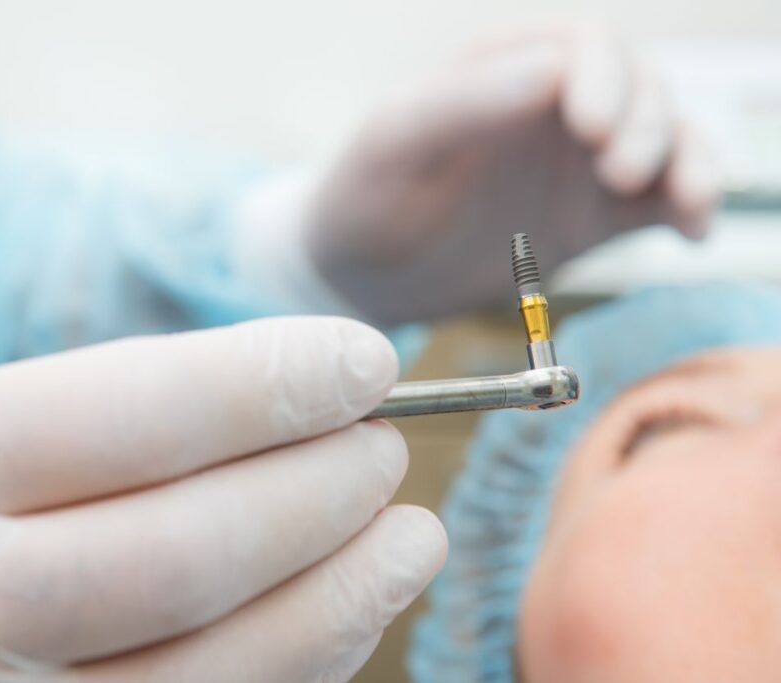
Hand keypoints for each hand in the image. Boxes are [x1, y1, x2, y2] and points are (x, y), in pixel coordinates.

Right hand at [0, 317, 445, 681]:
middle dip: (324, 492)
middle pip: (193, 548)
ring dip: (343, 598)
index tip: (362, 362)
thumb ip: (62, 434)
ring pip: (218, 666)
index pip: (135, 414)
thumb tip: (260, 407)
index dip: (272, 383)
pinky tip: (337, 624)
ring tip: (409, 541)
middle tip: (387, 453)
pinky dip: (292, 673)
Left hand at [308, 23, 719, 324]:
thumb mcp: (397, 142)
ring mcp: (577, 163)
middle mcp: (552, 107)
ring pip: (663, 140)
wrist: (362, 278)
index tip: (592, 128)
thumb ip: (466, 102)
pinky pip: (658, 202)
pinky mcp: (592, 218)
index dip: (603, 79)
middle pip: (638, 88)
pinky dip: (686, 209)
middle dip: (646, 124)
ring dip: (686, 163)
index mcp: (504, 68)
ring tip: (683, 204)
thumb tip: (553, 69)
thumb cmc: (364, 196)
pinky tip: (691, 232)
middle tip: (618, 174)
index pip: (583, 46)